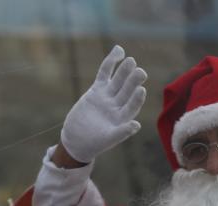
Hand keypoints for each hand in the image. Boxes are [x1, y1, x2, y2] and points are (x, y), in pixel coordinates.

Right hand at [59, 45, 146, 163]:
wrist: (76, 140)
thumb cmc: (93, 144)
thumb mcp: (107, 139)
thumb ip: (121, 133)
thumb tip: (137, 125)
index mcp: (123, 118)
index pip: (132, 106)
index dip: (136, 98)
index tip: (141, 90)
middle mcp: (118, 106)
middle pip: (127, 91)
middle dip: (133, 81)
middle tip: (140, 72)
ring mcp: (108, 97)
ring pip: (118, 80)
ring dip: (124, 71)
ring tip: (131, 60)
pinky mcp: (97, 90)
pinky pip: (104, 74)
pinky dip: (111, 62)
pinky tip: (119, 50)